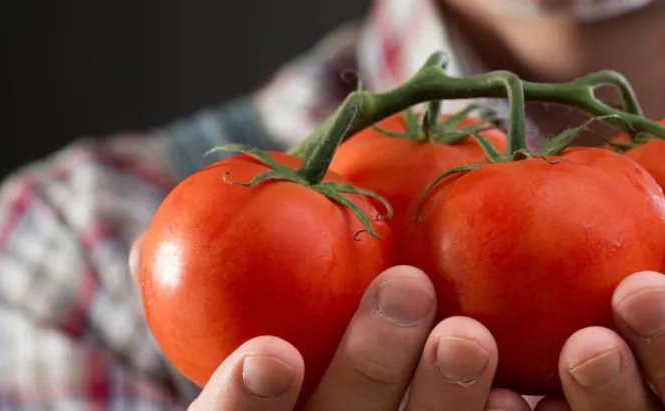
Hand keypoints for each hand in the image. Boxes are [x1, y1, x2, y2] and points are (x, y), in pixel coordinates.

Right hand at [129, 233, 532, 410]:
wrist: (372, 407)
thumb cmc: (287, 385)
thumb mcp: (238, 356)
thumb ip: (214, 312)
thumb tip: (144, 248)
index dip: (242, 406)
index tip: (271, 354)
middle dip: (372, 370)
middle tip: (408, 286)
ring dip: (448, 401)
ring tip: (470, 334)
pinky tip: (520, 391)